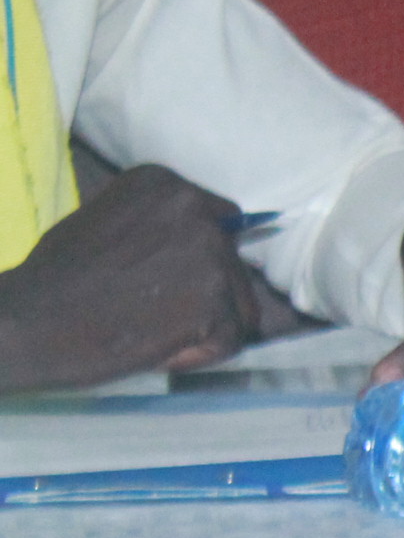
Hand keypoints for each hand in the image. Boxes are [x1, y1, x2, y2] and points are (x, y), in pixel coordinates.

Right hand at [0, 165, 265, 389]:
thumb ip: (158, 226)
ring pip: (239, 304)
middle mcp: (194, 209)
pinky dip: (201, 354)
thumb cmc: (58, 276)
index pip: (221, 222)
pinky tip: (160, 349)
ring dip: (205, 326)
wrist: (31, 320)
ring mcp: (209, 253)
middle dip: (206, 295)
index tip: (169, 279)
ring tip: (154, 331)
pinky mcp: (214, 300)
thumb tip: (206, 241)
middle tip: (156, 314)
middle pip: (234, 263)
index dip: (201, 259)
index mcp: (165, 184)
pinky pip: (232, 338)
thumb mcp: (108, 222)